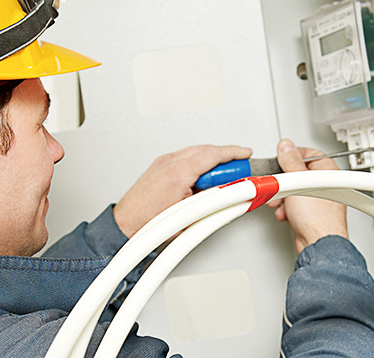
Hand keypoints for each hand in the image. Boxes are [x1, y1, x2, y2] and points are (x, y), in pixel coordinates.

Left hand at [114, 144, 251, 236]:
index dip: (233, 153)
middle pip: (206, 150)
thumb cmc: (151, 223)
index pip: (213, 155)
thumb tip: (232, 193)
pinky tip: (203, 177)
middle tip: (240, 169)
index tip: (246, 154)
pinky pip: (185, 157)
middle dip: (225, 157)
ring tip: (222, 177)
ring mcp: (163, 161)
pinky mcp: (160, 165)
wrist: (126, 223)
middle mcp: (170, 162)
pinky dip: (198, 162)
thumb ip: (215, 200)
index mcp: (179, 171)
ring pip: (195, 152)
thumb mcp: (192, 215)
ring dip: (211, 160)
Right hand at [266, 139, 347, 253]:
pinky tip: (285, 213)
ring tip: (280, 201)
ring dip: (283, 195)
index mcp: (328, 172)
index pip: (310, 154)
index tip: (281, 158)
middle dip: (285, 180)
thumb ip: (290, 162)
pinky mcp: (310, 214)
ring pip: (295, 190)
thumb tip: (286, 146)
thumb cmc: (317, 217)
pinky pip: (295, 205)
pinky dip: (287, 208)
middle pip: (299, 173)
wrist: (318, 244)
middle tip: (279, 183)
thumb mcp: (298, 182)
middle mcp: (326, 186)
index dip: (293, 155)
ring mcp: (319, 201)